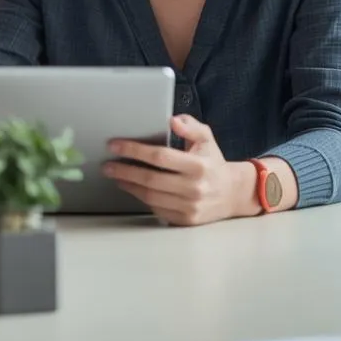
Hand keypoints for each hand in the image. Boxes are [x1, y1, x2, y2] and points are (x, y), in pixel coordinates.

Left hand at [102, 115, 251, 225]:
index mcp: (198, 165)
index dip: (134, 150)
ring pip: (150, 196)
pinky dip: (141, 198)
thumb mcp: (206, 138)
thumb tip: (172, 121)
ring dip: (129, 185)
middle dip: (124, 170)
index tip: (114, 145)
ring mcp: (189, 207)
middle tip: (107, 165)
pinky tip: (133, 188)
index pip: (159, 156)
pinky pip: (157, 208)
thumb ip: (190, 127)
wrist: (232, 193)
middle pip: (150, 179)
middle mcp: (194, 188)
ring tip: (116, 176)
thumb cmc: (213, 162)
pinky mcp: (185, 220)